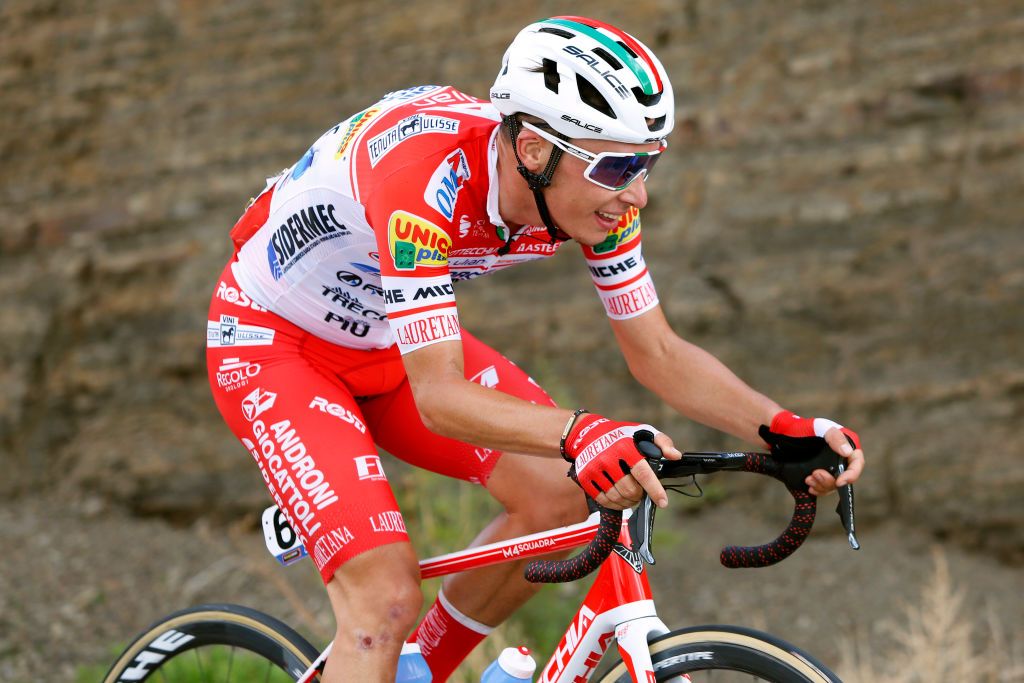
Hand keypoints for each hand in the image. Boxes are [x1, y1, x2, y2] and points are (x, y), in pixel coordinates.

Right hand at [564, 413, 681, 508]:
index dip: (654, 490)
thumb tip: (676, 456)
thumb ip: (663, 442)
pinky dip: (614, 504)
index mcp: (625, 447)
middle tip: (641, 493)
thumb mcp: (643, 431)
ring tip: (631, 497)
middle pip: (629, 489)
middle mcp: (608, 458)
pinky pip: (603, 499)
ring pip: (616, 497)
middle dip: (639, 495)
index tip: (663, 502)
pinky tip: (620, 500)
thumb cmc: (620, 434)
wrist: (587, 433)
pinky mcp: (585, 477)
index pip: (643, 473)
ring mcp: (594, 468)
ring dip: (628, 502)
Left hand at [762, 410, 863, 495]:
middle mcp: (840, 459)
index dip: (852, 474)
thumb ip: (835, 438)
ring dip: (821, 485)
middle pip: (844, 478)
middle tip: (814, 474)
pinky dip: (817, 489)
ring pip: (833, 485)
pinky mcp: (819, 476)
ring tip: (808, 479)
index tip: (840, 482)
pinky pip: (823, 488)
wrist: (783, 434)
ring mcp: (830, 468)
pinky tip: (809, 485)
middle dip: (830, 480)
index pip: (857, 463)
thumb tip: (848, 452)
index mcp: (846, 446)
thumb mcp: (819, 428)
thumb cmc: (803, 427)